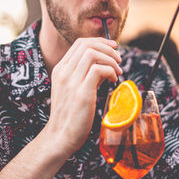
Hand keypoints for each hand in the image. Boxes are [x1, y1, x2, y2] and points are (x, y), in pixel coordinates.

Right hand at [46, 37, 122, 154]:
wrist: (60, 136)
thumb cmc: (70, 114)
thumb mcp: (74, 89)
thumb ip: (87, 75)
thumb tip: (106, 64)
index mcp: (60, 69)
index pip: (80, 43)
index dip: (99, 41)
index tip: (113, 47)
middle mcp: (64, 72)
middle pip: (87, 45)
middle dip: (107, 48)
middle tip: (118, 59)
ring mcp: (71, 81)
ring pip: (93, 54)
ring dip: (110, 59)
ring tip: (117, 71)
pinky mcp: (81, 93)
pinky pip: (98, 70)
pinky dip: (110, 71)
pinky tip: (113, 80)